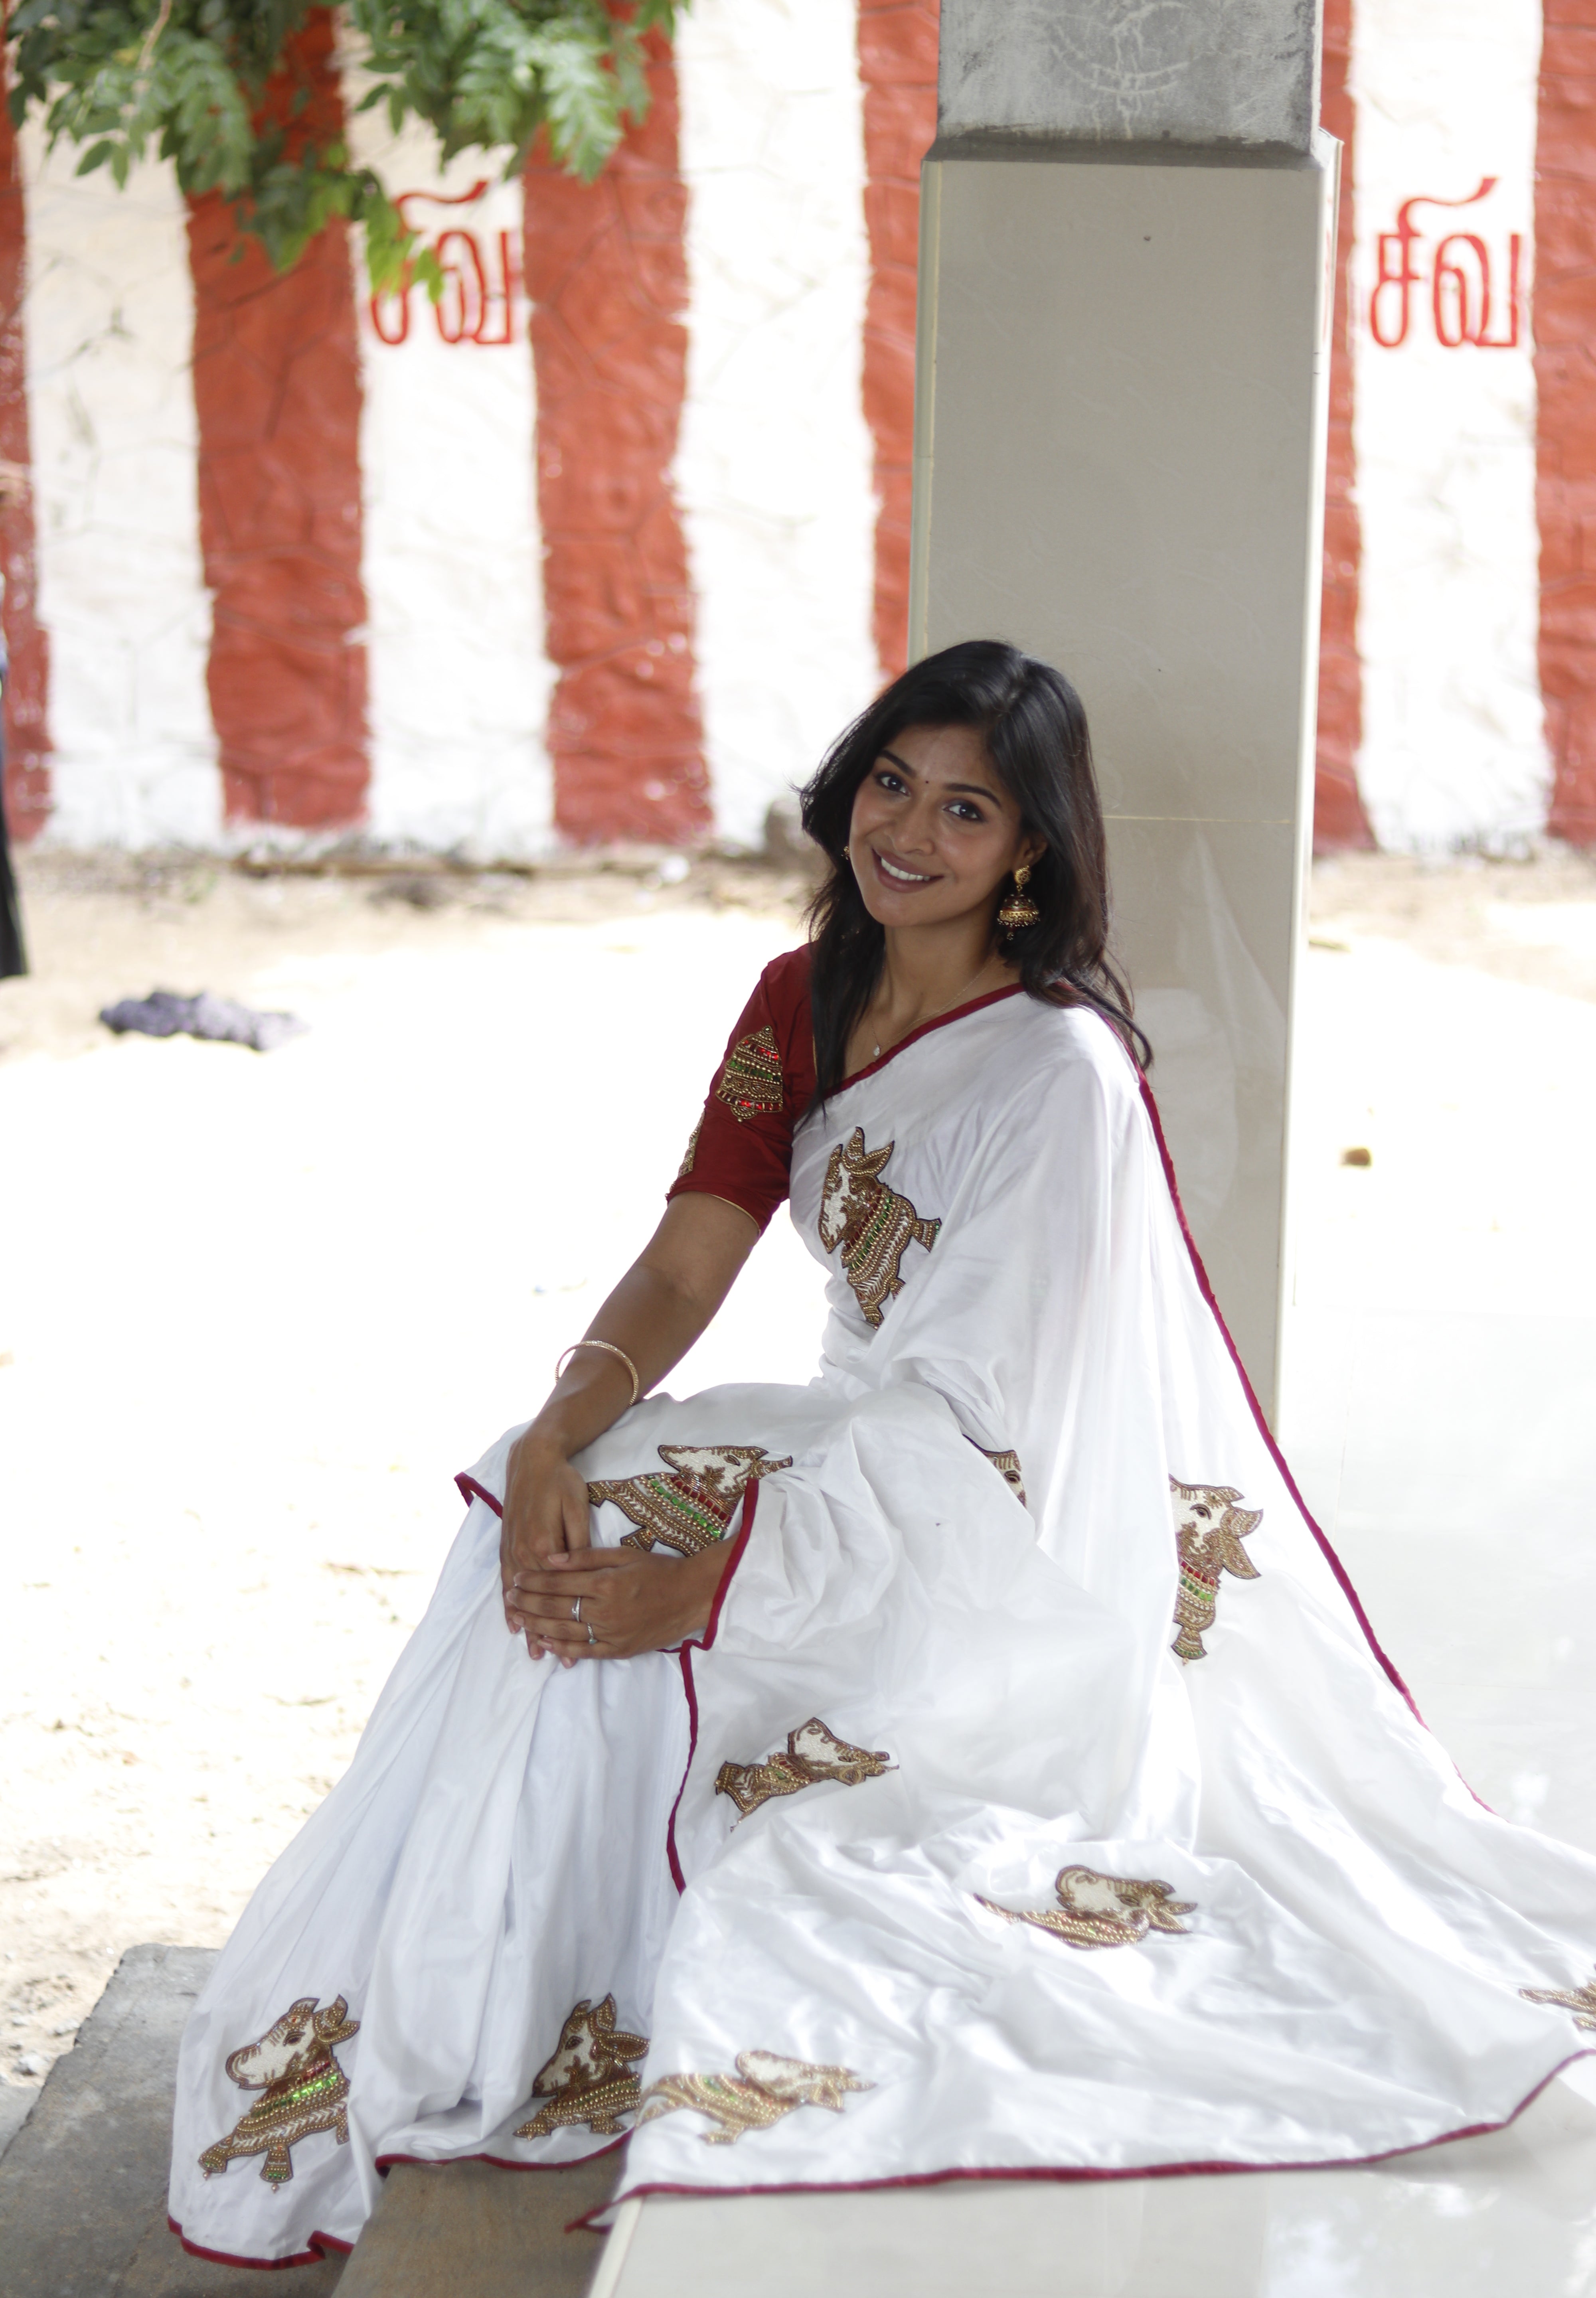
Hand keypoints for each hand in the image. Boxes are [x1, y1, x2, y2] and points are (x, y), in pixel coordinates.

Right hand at [500, 1435, 589, 1651]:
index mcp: (544, 1545)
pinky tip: (511, 1618)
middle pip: (534, 1600)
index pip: (554, 1593)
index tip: (573, 1644)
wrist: (532, 1459)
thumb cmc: (561, 1481)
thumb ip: (577, 1543)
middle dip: (542, 1631)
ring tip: (531, 1648)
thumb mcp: (577, 1508)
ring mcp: (513, 1549)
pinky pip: (506, 1579)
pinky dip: (507, 1601)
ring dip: (524, 1622)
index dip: (564, 1619)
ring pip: (517, 1594)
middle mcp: (524, 1551)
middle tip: (551, 1659)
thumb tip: (578, 1573)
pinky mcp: (507, 1544)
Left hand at [507, 1541, 727, 1663]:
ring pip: (564, 1632)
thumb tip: (551, 1558)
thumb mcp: (624, 1554)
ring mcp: (611, 1633)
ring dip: (538, 1626)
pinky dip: (562, 1649)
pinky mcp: (619, 1650)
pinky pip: (584, 1651)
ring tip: (519, 1619)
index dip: (534, 1581)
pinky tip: (545, 1643)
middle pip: (556, 1608)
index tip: (516, 1579)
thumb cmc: (658, 1571)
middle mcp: (605, 1610)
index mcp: (605, 1583)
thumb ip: (586, 1557)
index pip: (559, 1582)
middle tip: (509, 1598)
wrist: (691, 1597)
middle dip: (528, 1603)